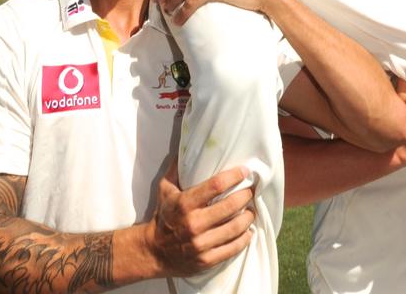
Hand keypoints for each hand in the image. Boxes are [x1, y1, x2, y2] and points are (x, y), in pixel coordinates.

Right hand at [145, 162, 254, 276]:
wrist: (154, 252)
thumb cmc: (163, 216)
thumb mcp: (165, 189)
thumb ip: (176, 169)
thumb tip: (187, 146)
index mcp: (184, 203)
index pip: (215, 185)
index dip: (234, 176)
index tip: (245, 172)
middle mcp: (194, 223)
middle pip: (230, 206)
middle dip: (245, 196)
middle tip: (251, 191)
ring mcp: (201, 244)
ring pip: (234, 228)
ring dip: (248, 217)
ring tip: (251, 210)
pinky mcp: (206, 260)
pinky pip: (232, 248)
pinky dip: (244, 239)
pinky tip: (248, 231)